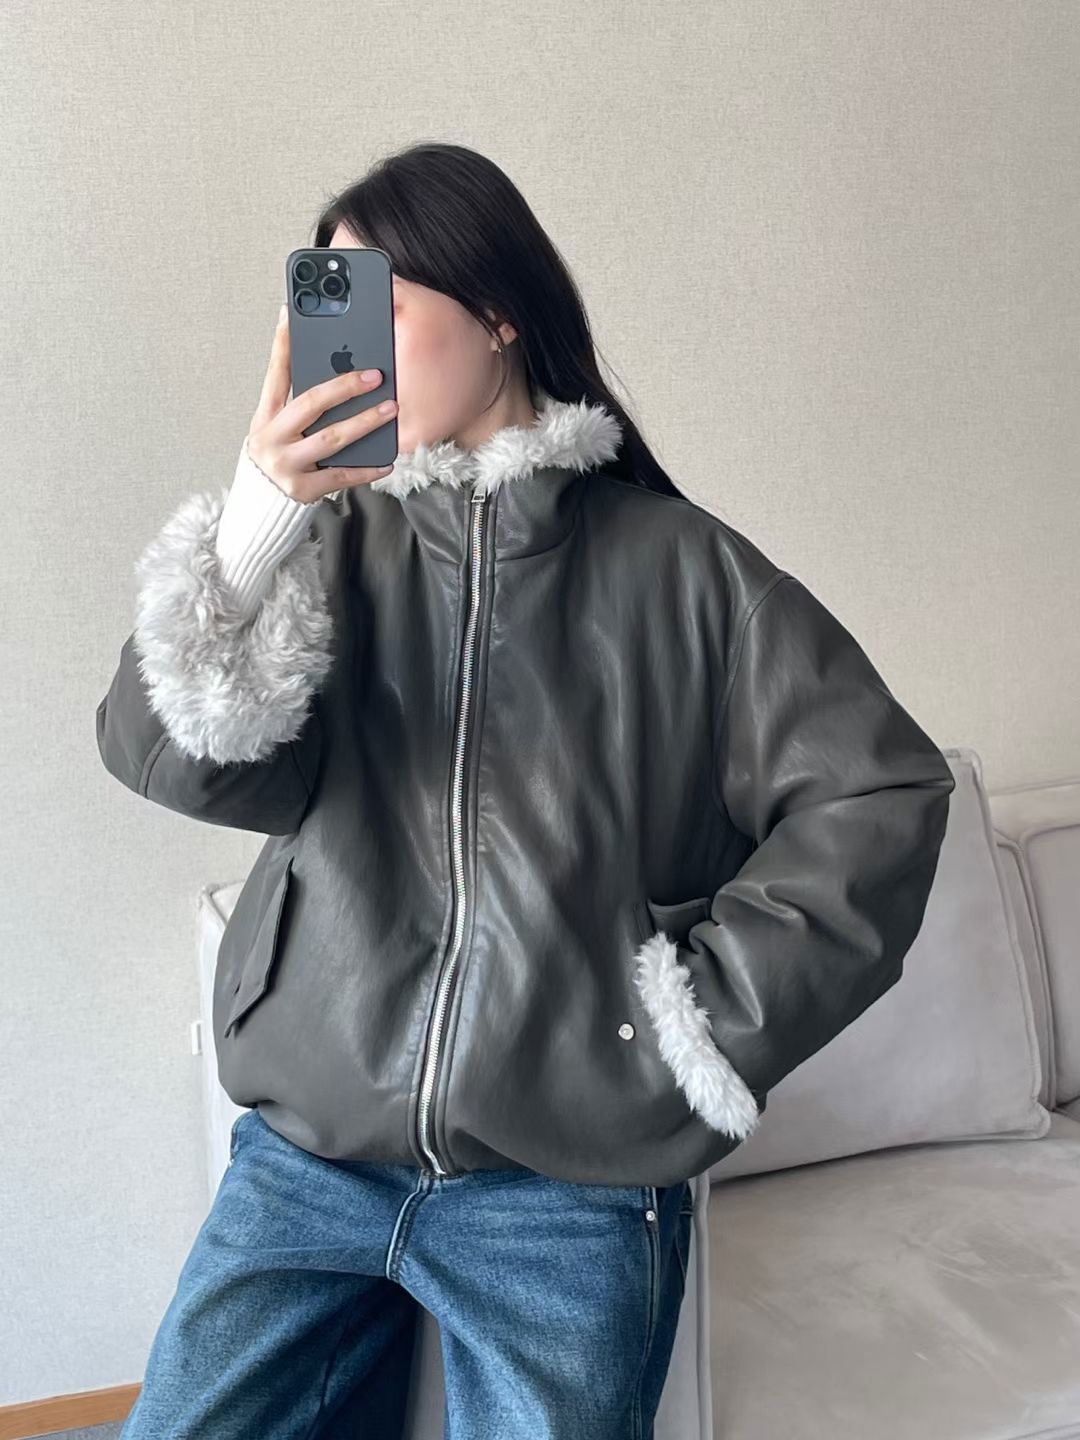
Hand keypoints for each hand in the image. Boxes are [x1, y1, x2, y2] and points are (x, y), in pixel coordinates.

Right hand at [246, 304, 397, 503]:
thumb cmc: (279, 454)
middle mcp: (272, 438)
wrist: (261, 501)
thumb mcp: (277, 425)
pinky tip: (388, 460)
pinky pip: (342, 476)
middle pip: (310, 403)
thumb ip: (296, 399)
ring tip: (390, 409)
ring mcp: (286, 464)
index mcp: (265, 416)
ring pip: (331, 439)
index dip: (283, 343)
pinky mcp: (303, 489)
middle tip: (376, 375)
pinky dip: (367, 469)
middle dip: (345, 386)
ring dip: (364, 422)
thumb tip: (328, 362)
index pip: (275, 374)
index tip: (292, 313)